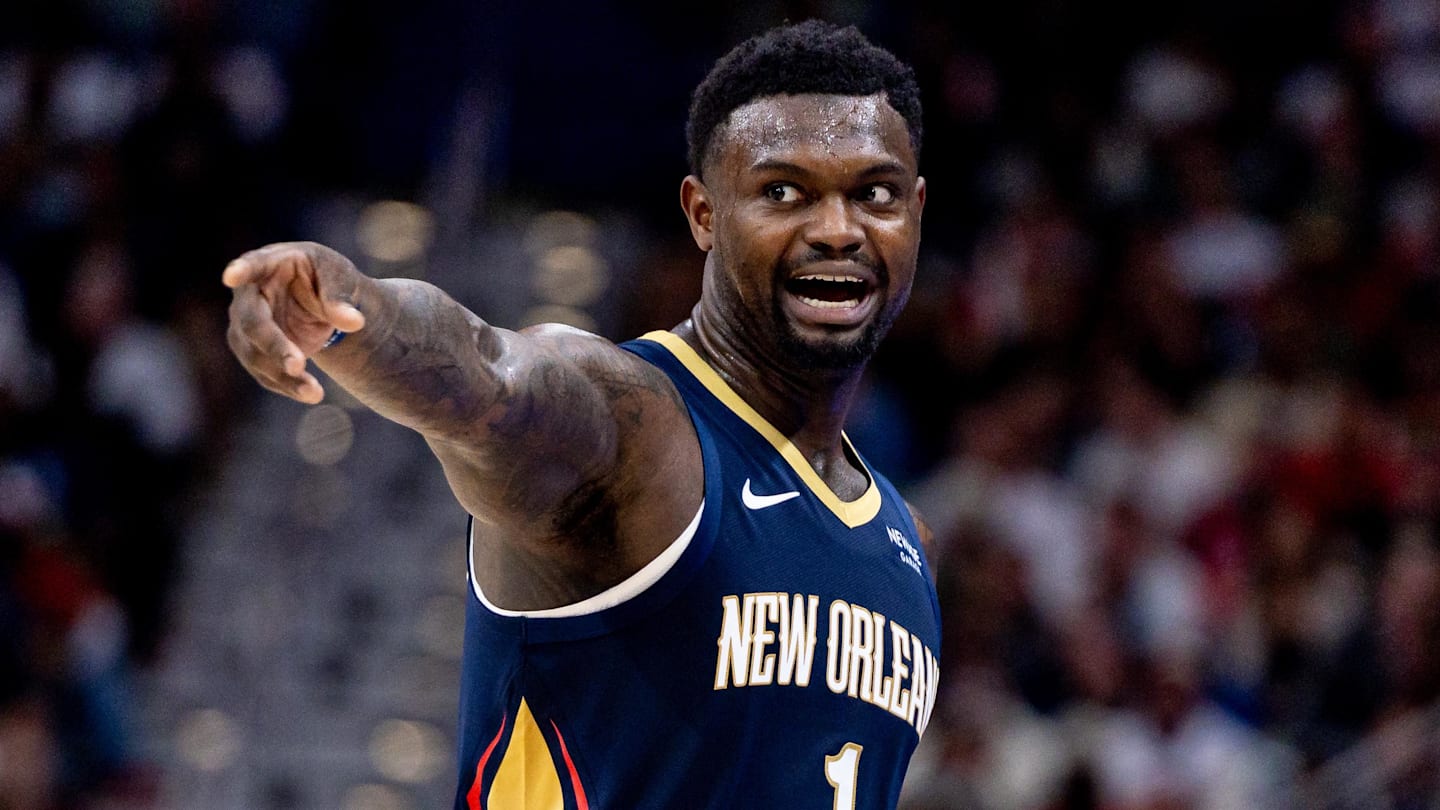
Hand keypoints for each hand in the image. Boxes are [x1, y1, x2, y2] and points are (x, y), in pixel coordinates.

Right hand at [223, 242, 366, 403]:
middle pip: (252, 323)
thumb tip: (355, 323)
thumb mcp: (339, 277)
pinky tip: (309, 394)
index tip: (232, 275)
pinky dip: (287, 386)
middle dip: (274, 346)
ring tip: (315, 393)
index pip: (253, 265)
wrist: (321, 302)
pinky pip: (265, 374)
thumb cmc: (326, 277)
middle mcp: (248, 295)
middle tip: (297, 366)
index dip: (241, 270)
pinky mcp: (252, 352)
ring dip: (283, 377)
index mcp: (269, 263)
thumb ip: (341, 298)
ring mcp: (244, 326)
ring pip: (255, 356)